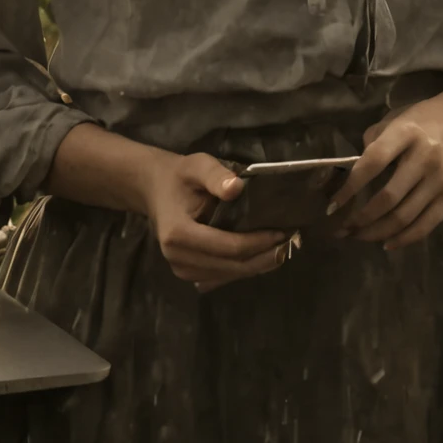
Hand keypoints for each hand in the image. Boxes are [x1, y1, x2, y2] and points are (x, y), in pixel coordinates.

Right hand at [142, 153, 293, 291]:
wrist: (155, 190)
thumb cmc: (179, 176)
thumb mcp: (197, 165)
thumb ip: (215, 175)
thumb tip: (236, 188)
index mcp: (179, 234)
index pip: (228, 247)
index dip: (257, 243)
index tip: (281, 232)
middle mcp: (177, 257)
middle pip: (230, 267)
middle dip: (262, 258)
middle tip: (288, 244)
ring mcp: (180, 269)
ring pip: (227, 275)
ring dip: (255, 266)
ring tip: (280, 250)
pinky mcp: (186, 273)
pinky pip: (220, 277)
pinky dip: (242, 269)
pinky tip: (260, 257)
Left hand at [328, 79, 442, 250]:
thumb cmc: (419, 122)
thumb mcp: (393, 121)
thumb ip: (372, 145)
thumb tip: (351, 178)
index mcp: (406, 134)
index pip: (373, 163)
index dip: (351, 187)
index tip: (333, 206)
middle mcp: (426, 158)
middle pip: (389, 197)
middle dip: (361, 218)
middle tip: (343, 228)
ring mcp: (442, 180)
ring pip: (405, 217)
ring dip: (377, 232)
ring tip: (359, 236)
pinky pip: (425, 226)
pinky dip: (403, 239)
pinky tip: (386, 242)